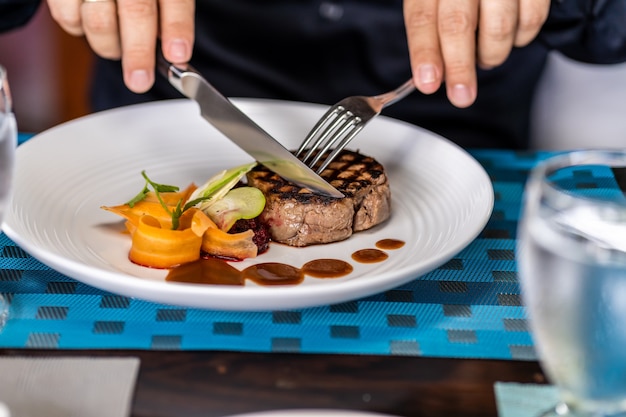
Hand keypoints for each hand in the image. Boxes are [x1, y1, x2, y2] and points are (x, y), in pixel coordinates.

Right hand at [46, 0, 194, 92]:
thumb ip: (168, 13)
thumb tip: (173, 52)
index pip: (175, 0)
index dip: (177, 28)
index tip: (178, 56)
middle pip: (136, 10)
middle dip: (140, 52)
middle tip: (140, 81)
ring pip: (99, 21)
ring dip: (110, 46)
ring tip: (118, 48)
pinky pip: (68, 18)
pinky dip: (80, 30)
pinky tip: (91, 25)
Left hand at [403, 0, 549, 107]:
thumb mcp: (437, 4)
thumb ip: (431, 35)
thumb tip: (432, 77)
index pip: (422, 18)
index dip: (424, 53)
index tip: (428, 83)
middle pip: (458, 24)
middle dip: (459, 67)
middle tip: (461, 96)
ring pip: (498, 28)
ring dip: (491, 56)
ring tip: (485, 57)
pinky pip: (531, 20)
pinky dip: (520, 39)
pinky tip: (510, 36)